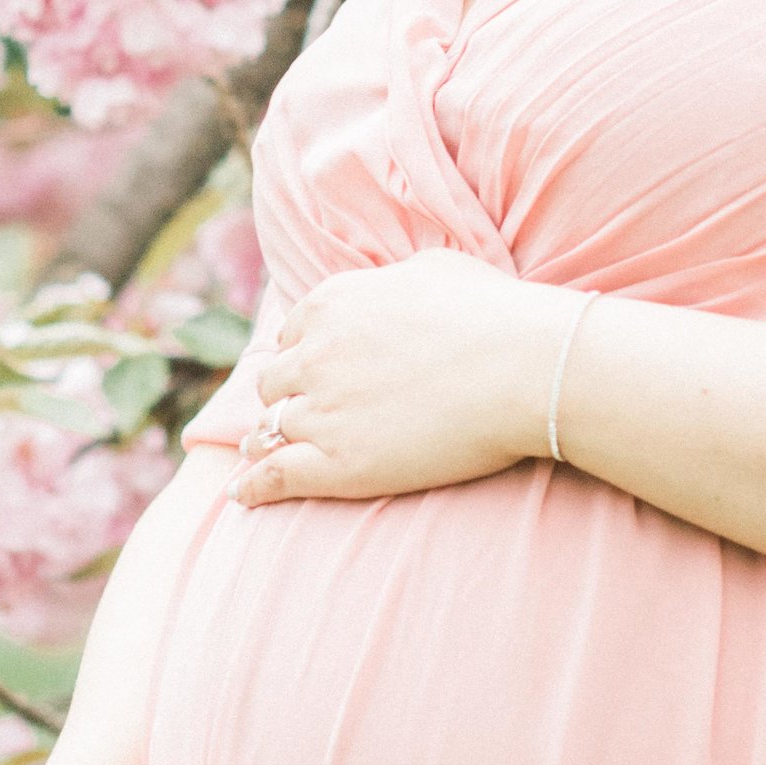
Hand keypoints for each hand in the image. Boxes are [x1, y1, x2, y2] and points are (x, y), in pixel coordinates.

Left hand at [237, 250, 563, 508]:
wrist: (521, 368)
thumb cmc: (493, 314)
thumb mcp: (435, 268)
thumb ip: (394, 276)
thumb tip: (390, 283)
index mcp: (331, 303)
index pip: (291, 335)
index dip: (301, 356)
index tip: (310, 372)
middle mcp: (314, 353)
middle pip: (275, 382)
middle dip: (284, 397)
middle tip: (289, 415)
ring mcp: (320, 409)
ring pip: (269, 430)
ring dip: (266, 441)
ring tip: (258, 455)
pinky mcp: (336, 463)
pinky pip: (275, 476)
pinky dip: (254, 487)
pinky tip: (244, 496)